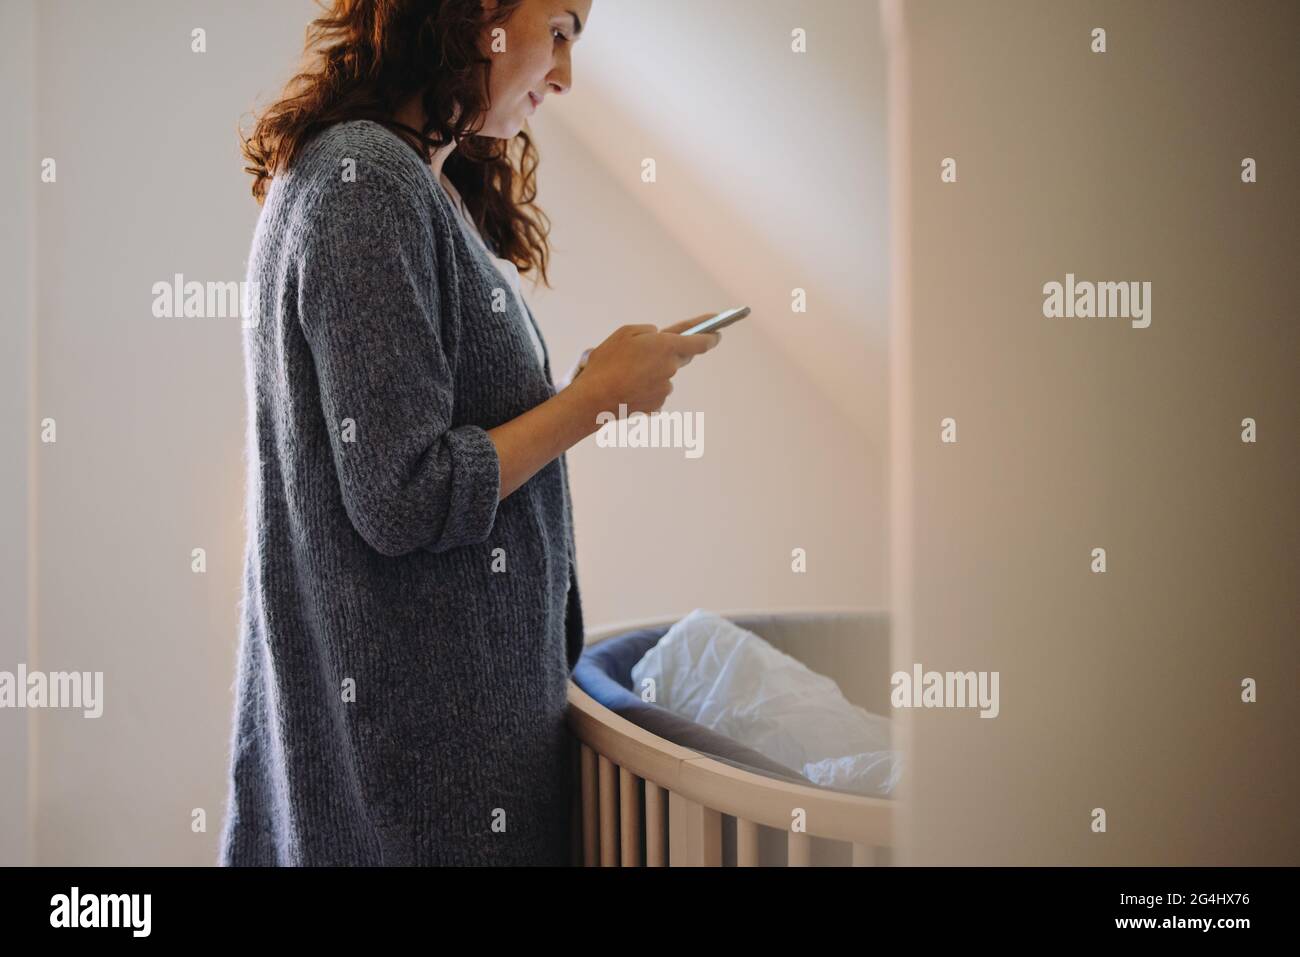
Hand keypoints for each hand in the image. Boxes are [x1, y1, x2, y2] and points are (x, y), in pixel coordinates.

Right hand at [571, 314, 721, 416]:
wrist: (593, 399)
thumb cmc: (606, 363)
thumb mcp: (625, 333)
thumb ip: (649, 331)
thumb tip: (658, 338)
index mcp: (666, 347)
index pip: (700, 341)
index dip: (711, 336)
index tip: (718, 334)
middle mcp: (671, 368)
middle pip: (680, 358)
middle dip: (669, 354)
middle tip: (650, 353)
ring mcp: (665, 389)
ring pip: (665, 376)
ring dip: (652, 372)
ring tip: (626, 373)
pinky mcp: (657, 405)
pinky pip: (656, 392)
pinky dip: (645, 389)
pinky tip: (627, 388)